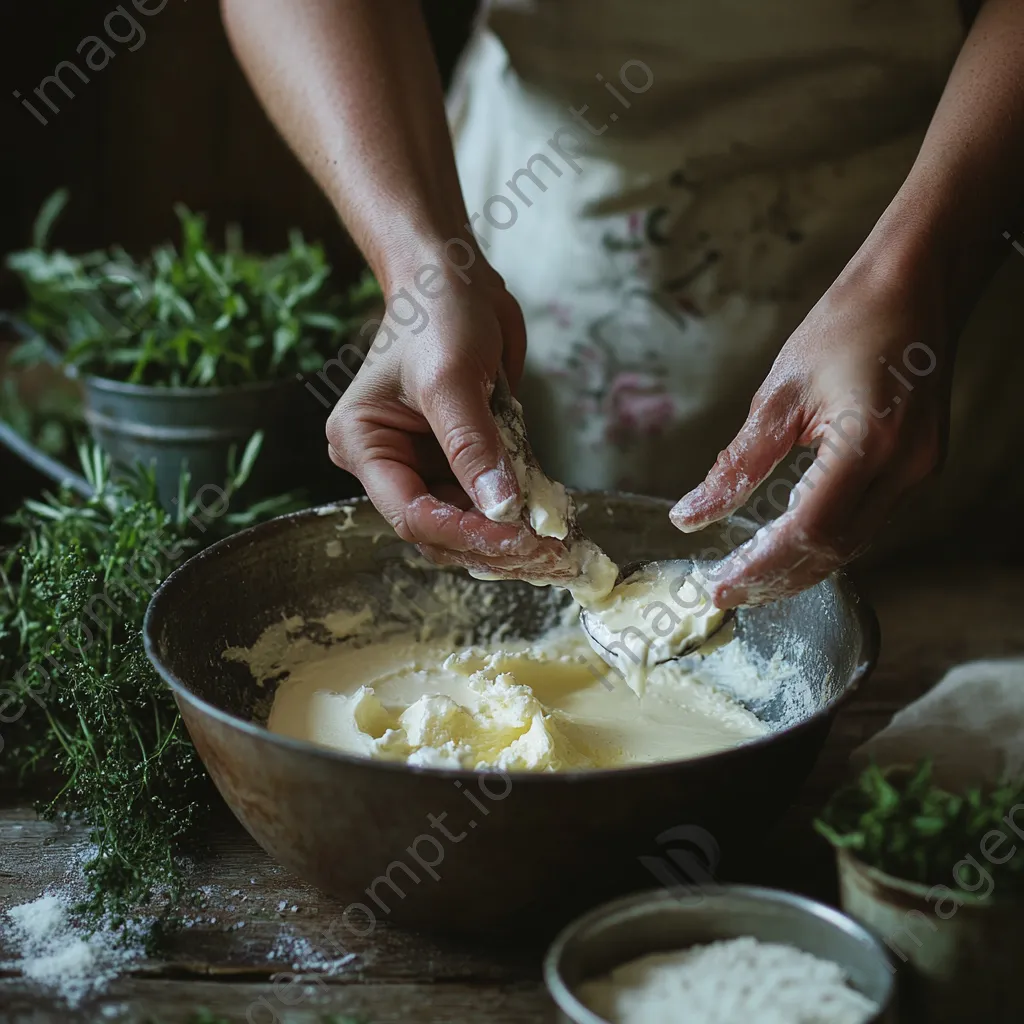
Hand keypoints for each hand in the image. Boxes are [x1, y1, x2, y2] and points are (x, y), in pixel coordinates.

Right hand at [326, 264, 569, 575]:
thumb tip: (502, 510)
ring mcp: (426, 464)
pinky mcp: (460, 460)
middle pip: (439, 530)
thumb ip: (474, 446)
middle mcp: (389, 463)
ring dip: (512, 538)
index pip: (412, 514)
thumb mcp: (451, 379)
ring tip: (560, 547)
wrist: (456, 278)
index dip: (465, 533)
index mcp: (364, 445)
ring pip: (467, 524)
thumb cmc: (438, 315)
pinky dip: (520, 516)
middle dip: (493, 545)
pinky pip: (488, 502)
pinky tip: (554, 523)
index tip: (518, 539)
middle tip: (551, 555)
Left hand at [670, 254, 950, 606]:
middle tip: (725, 593)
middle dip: (777, 580)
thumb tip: (689, 515)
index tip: (719, 585)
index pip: (809, 530)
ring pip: (854, 544)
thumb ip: (736, 464)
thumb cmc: (845, 325)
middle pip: (835, 551)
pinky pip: (868, 522)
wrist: (916, 285)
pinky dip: (825, 542)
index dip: (761, 566)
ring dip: (800, 567)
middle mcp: (903, 467)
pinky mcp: (919, 467)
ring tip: (748, 578)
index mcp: (867, 443)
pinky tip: (787, 546)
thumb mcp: (779, 394)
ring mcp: (918, 470)